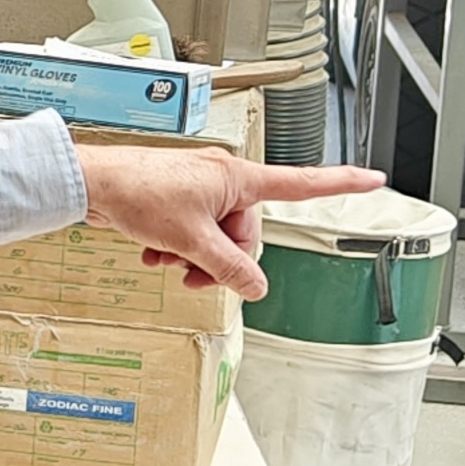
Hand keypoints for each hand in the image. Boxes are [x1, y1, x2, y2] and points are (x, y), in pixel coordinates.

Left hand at [76, 147, 385, 298]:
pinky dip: (178, 248)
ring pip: (217, 237)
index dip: (341, 183)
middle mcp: (224, 180)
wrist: (92, 183)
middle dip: (222, 258)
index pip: (302, 183)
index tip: (372, 178)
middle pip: (247, 231)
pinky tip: (153, 254)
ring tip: (167, 261)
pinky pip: (194, 232)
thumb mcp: (191, 240)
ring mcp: (200, 189)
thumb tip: (254, 287)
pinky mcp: (178, 200)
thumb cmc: (137, 192)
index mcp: (239, 179)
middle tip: (195, 272)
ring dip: (195, 258)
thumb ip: (227, 268)